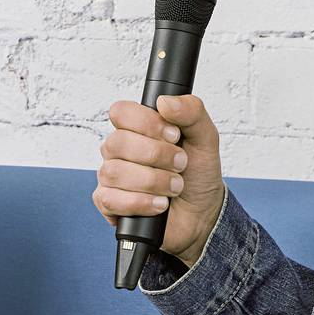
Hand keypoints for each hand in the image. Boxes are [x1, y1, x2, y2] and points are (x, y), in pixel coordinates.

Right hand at [96, 93, 224, 270]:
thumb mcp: (205, 138)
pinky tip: (160, 204)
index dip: (147, 123)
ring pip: (115, 172)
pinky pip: (110, 199)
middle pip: (118, 142)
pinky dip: (141, 202)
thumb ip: (191, 112)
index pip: (121, 112)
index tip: (174, 136)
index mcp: (137, 129)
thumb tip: (164, 102)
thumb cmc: (197, 174)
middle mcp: (119, 150)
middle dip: (157, 156)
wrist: (202, 213)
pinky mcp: (108, 203)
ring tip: (174, 187)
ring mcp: (110, 176)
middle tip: (181, 165)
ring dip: (153, 181)